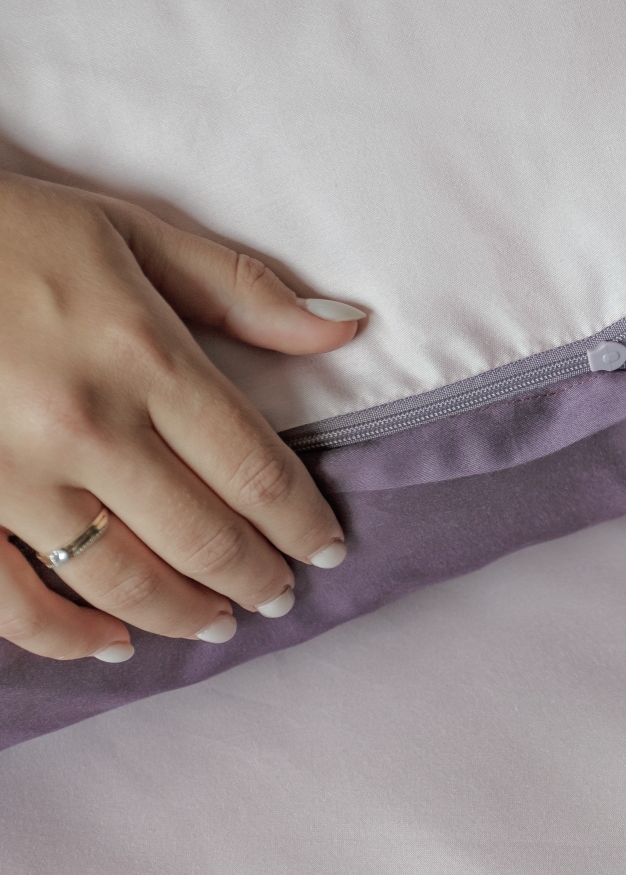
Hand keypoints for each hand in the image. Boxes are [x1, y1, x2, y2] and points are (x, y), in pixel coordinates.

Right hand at [0, 173, 362, 662]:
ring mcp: (11, 476)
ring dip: (181, 613)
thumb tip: (343, 327)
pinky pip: (10, 601)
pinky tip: (108, 642)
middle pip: (202, 534)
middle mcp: (87, 427)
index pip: (254, 468)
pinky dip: (65, 635)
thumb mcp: (135, 234)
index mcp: (145, 357)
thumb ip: (242, 290)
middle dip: (255, 576)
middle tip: (281, 593)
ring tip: (219, 622)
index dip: (302, 520)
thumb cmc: (13, 232)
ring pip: (120, 579)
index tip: (328, 547)